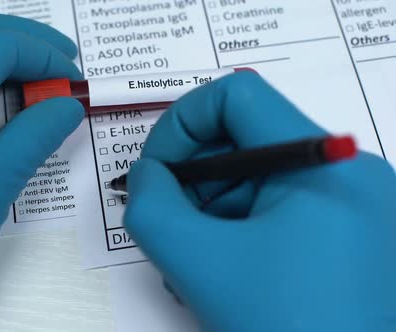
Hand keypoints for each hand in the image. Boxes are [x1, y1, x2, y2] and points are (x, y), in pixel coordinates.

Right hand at [124, 71, 395, 331]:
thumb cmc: (289, 331)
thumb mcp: (200, 264)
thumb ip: (151, 207)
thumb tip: (146, 175)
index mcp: (322, 163)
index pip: (235, 96)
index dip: (181, 124)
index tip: (157, 173)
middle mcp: (346, 174)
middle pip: (244, 140)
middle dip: (193, 182)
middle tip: (174, 229)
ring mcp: (352, 207)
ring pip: (256, 181)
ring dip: (211, 215)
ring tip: (197, 266)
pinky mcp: (347, 236)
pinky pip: (277, 211)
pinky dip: (239, 232)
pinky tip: (225, 273)